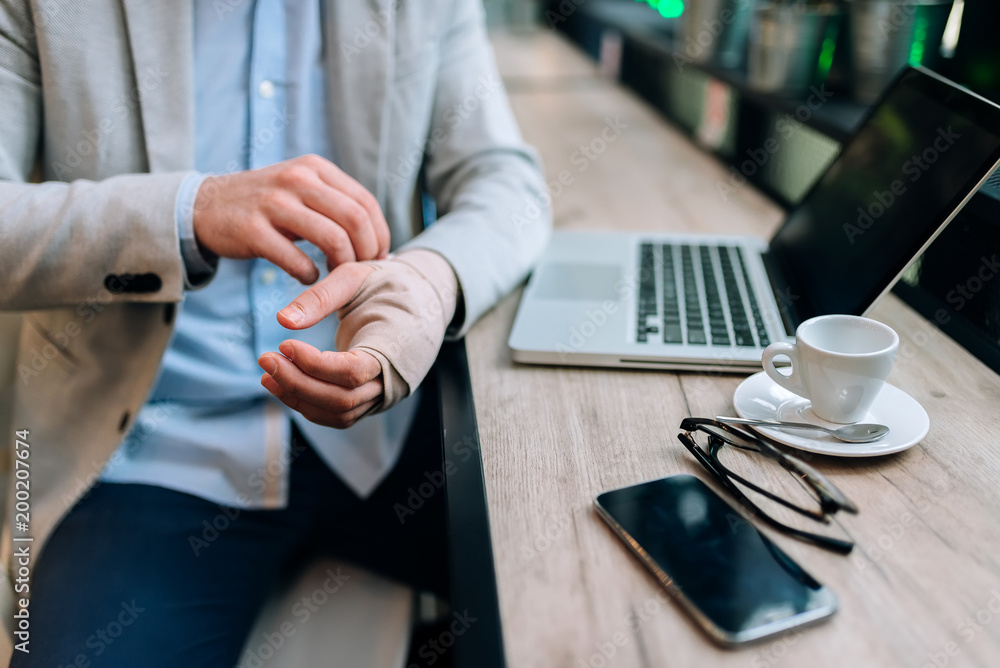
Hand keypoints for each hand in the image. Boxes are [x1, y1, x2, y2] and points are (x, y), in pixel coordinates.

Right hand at [193, 154, 389, 284]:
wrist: (206, 206)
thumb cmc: (266, 205)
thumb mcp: (301, 187)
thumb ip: (336, 202)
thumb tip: (377, 238)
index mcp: (315, 168)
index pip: (365, 202)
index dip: (380, 234)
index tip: (378, 255)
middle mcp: (297, 179)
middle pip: (354, 219)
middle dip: (366, 251)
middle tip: (362, 270)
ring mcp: (274, 204)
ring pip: (332, 239)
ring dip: (342, 266)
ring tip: (336, 275)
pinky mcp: (253, 230)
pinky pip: (297, 261)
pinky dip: (309, 276)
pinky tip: (307, 278)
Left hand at [258, 263, 379, 428]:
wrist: (423, 300)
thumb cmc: (390, 284)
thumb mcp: (355, 276)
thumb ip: (320, 296)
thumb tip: (283, 320)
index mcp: (394, 347)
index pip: (352, 372)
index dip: (314, 365)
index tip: (285, 345)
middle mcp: (393, 379)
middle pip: (341, 400)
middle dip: (297, 384)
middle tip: (265, 359)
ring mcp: (384, 394)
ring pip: (339, 413)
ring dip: (299, 398)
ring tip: (268, 375)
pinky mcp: (373, 398)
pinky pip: (340, 412)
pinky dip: (310, 404)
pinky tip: (285, 384)